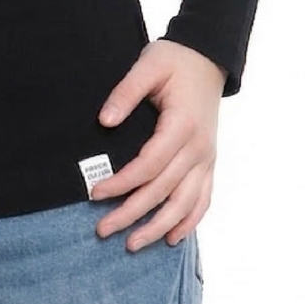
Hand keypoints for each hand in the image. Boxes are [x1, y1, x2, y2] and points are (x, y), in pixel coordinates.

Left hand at [90, 38, 225, 251]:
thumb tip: (104, 120)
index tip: (95, 193)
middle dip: (132, 214)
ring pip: (185, 203)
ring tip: (133, 244)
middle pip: (163, 190)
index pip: (149, 165)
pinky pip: (203, 199)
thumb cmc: (175, 61)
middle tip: (102, 230)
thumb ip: (125, 92)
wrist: (208, 59)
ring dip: (159, 227)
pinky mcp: (209, 162)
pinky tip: (173, 238)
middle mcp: (198, 148)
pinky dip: (190, 221)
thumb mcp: (148, 66)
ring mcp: (207, 158)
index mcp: (182, 125)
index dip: (122, 183)